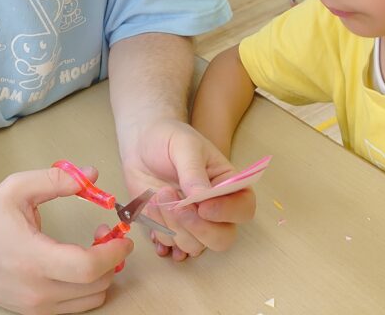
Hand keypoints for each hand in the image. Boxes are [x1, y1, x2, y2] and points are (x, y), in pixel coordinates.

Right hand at [0, 167, 130, 314]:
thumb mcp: (19, 187)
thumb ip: (58, 179)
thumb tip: (92, 174)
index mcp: (32, 258)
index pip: (87, 267)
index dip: (113, 252)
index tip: (123, 235)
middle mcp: (34, 290)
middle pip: (95, 285)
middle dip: (112, 258)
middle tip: (108, 234)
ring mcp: (33, 307)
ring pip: (90, 299)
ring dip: (101, 274)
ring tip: (92, 247)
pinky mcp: (32, 313)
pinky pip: (75, 306)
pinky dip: (87, 287)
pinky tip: (78, 263)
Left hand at [120, 119, 255, 261]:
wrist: (141, 145)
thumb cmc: (168, 139)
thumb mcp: (183, 145)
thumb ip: (193, 170)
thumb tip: (200, 197)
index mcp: (227, 184)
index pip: (244, 208)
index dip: (228, 213)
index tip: (203, 206)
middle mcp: (215, 209)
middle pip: (223, 238)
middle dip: (200, 229)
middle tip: (178, 207)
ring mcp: (193, 222)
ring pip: (194, 246)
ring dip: (173, 226)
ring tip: (159, 195)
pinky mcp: (172, 229)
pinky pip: (170, 245)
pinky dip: (159, 229)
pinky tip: (152, 208)